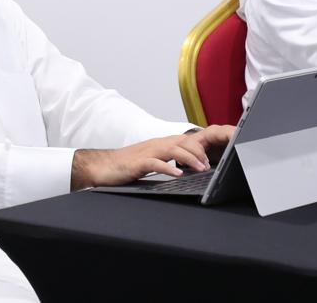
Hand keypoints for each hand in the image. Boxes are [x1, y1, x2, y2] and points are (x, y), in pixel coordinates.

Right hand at [70, 124, 233, 190]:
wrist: (103, 166)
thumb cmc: (127, 165)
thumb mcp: (151, 161)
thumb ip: (167, 161)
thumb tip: (184, 168)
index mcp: (161, 144)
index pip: (185, 141)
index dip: (200, 147)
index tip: (213, 158)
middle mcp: (156, 144)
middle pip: (183, 142)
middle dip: (199, 152)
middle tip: (211, 165)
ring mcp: (147, 152)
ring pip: (173, 150)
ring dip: (189, 159)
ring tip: (201, 168)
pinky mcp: (138, 163)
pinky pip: (156, 163)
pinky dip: (168, 168)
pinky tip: (178, 174)